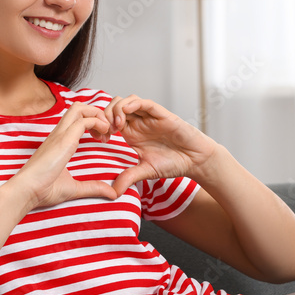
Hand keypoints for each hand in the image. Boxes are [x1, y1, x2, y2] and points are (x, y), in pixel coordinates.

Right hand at [10, 102, 117, 208]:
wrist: (27, 191)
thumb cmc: (43, 190)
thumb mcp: (74, 188)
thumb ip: (93, 188)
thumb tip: (112, 193)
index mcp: (59, 141)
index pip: (76, 118)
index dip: (93, 121)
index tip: (103, 138)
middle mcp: (59, 134)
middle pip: (78, 107)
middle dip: (97, 112)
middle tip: (107, 131)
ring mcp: (60, 135)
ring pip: (79, 107)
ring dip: (97, 114)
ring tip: (106, 131)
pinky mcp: (64, 140)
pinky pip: (84, 121)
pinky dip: (98, 123)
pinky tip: (103, 136)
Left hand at [104, 95, 219, 195]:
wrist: (195, 161)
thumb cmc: (172, 163)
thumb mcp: (146, 171)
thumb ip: (129, 177)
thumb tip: (113, 193)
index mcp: (131, 133)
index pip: (109, 119)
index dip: (101, 124)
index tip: (99, 137)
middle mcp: (138, 122)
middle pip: (115, 106)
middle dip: (105, 114)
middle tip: (106, 130)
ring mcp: (149, 117)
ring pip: (128, 101)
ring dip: (117, 109)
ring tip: (116, 125)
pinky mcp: (161, 114)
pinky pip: (145, 103)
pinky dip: (133, 103)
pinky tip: (126, 112)